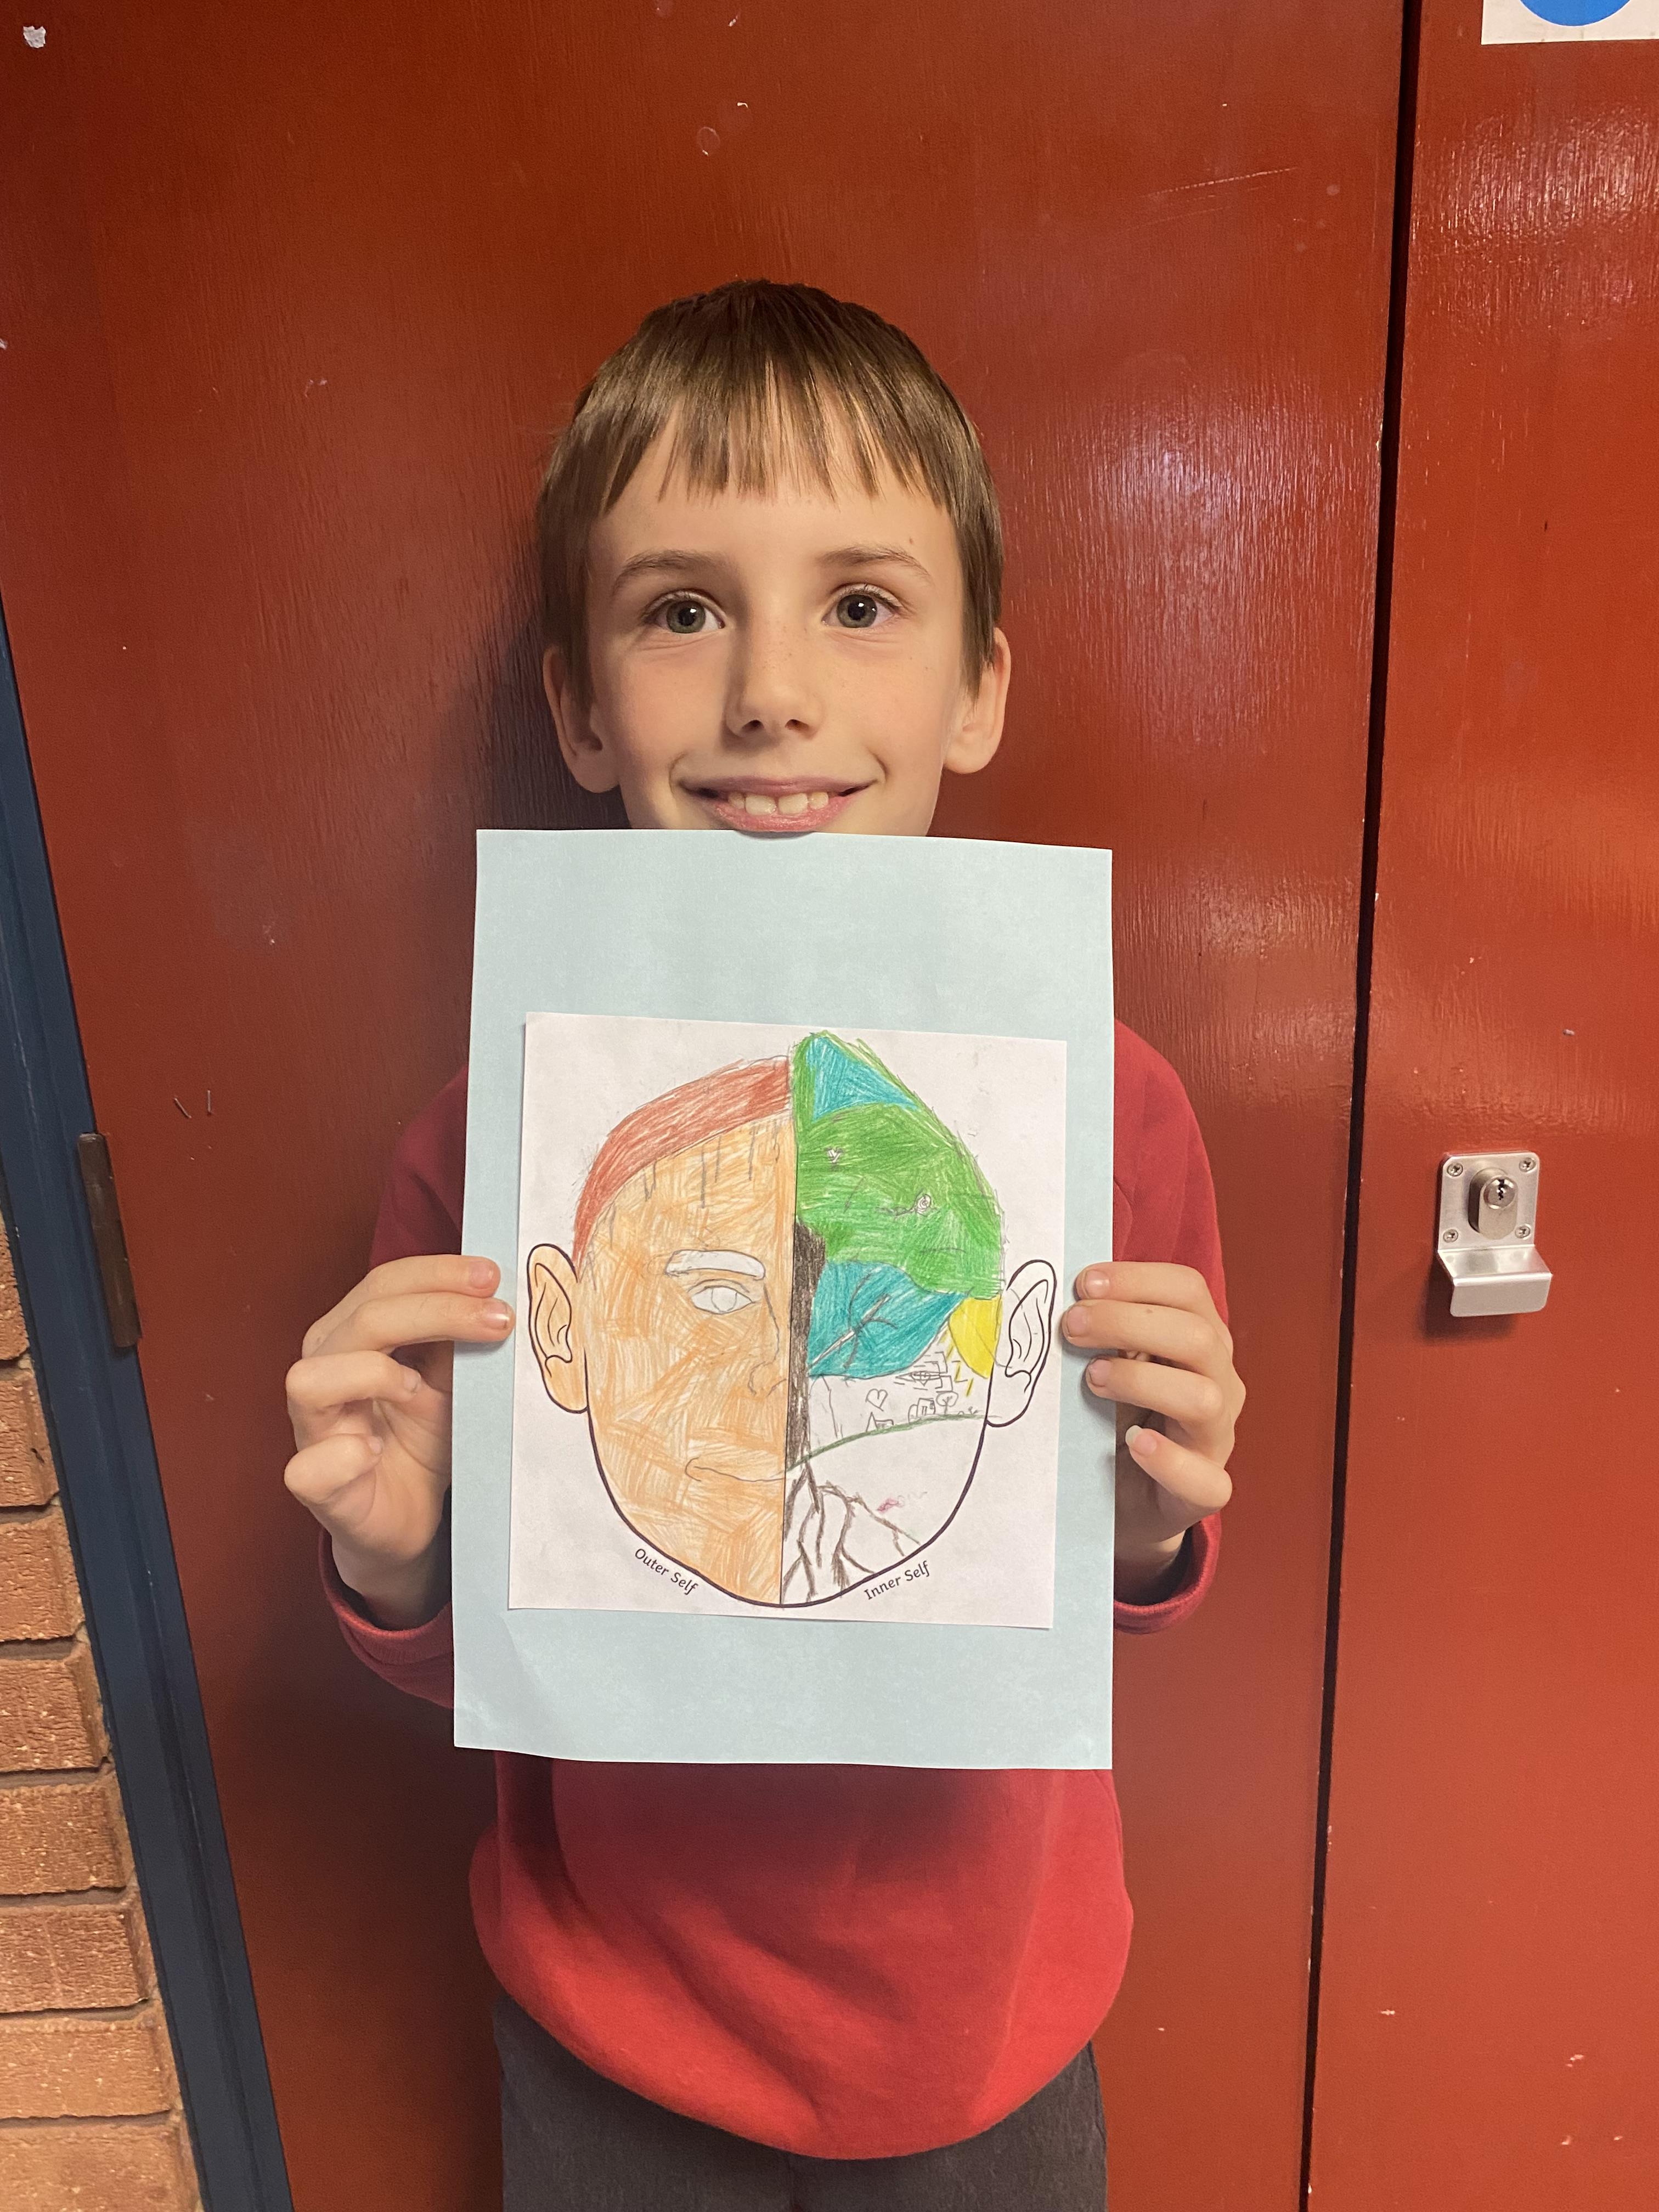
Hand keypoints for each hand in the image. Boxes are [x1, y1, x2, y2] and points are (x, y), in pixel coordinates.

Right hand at [284, 1255, 513, 1626]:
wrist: (409, 1513)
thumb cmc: (422, 1436)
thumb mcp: (452, 1378)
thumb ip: (461, 1337)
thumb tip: (501, 1293)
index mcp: (351, 1335)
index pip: (384, 1285)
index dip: (437, 1274)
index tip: (493, 1276)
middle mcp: (323, 1371)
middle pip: (364, 1320)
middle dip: (437, 1310)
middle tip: (499, 1318)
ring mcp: (312, 1429)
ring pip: (312, 1379)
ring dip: (374, 1374)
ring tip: (421, 1391)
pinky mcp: (314, 1485)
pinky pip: (309, 1467)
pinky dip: (343, 1457)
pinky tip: (374, 1452)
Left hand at [1060, 1261, 1241, 1602]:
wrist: (1124, 1496)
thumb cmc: (1114, 1416)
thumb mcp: (1108, 1363)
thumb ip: (1097, 1331)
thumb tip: (1051, 1293)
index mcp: (1199, 1339)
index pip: (1187, 1289)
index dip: (1137, 1279)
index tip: (1082, 1283)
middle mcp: (1219, 1381)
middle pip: (1197, 1337)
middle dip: (1128, 1322)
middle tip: (1070, 1326)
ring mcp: (1215, 1437)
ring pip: (1204, 1399)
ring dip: (1143, 1381)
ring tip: (1093, 1379)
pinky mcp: (1205, 1489)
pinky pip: (1205, 1479)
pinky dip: (1169, 1460)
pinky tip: (1137, 1444)